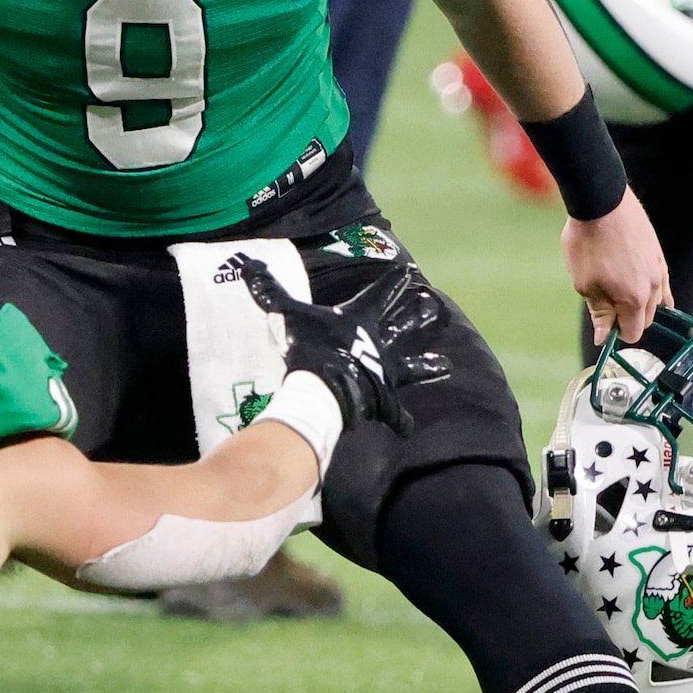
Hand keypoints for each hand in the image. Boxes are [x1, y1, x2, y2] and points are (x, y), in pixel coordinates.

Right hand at [234, 258, 441, 437]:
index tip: (409, 272)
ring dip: (428, 365)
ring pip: (412, 367)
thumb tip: (247, 265)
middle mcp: (381, 342)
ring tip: (446, 364)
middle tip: (432, 305)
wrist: (320, 389)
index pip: (382, 293)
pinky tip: (408, 427)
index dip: (395, 282)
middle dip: (418, 314)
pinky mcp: (384, 399)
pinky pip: (395, 413)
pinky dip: (401, 421)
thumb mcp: (285, 314)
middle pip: (405, 324)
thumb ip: (270, 291)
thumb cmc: (306, 347)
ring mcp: (385, 372)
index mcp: (362, 318)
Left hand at [563, 190, 670, 343]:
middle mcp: (654, 287)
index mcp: (635, 299)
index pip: (633, 332)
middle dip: (628, 319)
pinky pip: (662, 282)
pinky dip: (654, 290)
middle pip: (645, 318)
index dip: (616, 332)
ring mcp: (659, 269)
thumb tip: (603, 337)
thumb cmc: (587, 244)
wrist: (601, 203)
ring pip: (655, 300)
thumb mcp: (585, 284)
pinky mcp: (658, 254)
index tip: (603, 324)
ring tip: (618, 291)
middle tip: (606, 308)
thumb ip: (599, 312)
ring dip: (639, 304)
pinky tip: (648, 291)